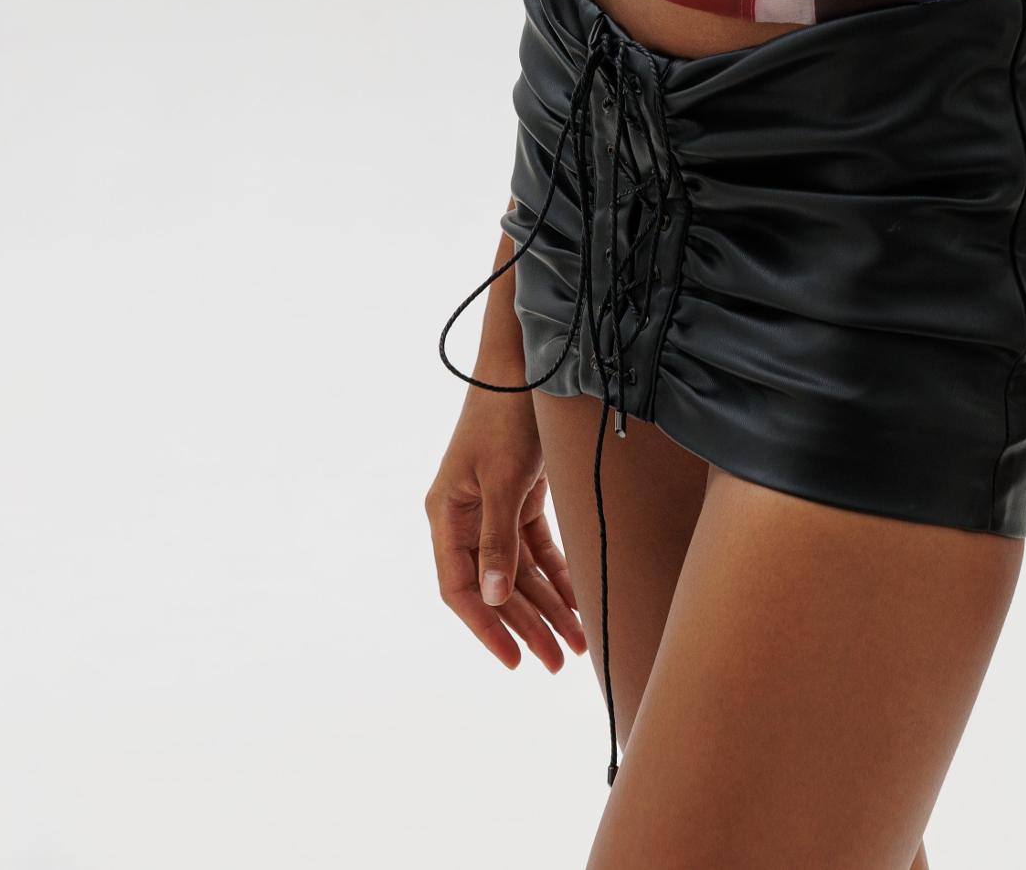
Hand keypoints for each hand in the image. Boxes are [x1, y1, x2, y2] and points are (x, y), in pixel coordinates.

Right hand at [426, 393, 588, 672]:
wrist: (528, 363)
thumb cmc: (505, 415)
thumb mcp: (502, 479)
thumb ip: (499, 540)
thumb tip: (495, 599)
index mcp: (447, 516)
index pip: (461, 588)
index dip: (486, 628)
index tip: (514, 660)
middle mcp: (466, 518)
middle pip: (497, 586)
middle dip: (528, 625)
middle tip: (558, 662)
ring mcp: (493, 507)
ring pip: (521, 571)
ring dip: (549, 605)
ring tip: (577, 642)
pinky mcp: (520, 496)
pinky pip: (538, 547)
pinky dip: (557, 573)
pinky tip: (579, 600)